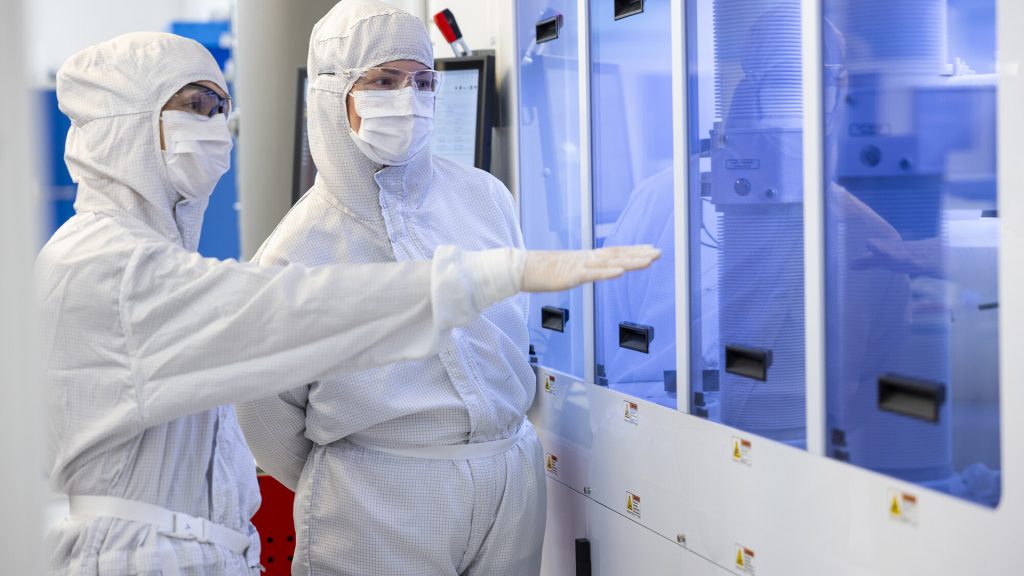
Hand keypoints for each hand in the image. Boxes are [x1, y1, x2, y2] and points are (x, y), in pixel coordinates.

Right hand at [521, 245, 659, 291]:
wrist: (520, 268)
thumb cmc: (540, 271)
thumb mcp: (565, 271)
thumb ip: (579, 270)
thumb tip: (589, 272)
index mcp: (585, 258)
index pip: (614, 252)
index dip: (632, 250)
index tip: (649, 249)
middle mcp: (586, 259)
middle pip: (617, 255)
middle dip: (639, 254)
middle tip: (659, 252)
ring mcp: (579, 266)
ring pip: (610, 262)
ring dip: (631, 261)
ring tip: (649, 259)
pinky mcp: (570, 276)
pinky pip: (592, 274)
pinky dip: (608, 272)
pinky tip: (622, 271)